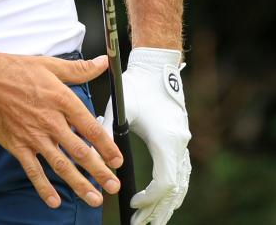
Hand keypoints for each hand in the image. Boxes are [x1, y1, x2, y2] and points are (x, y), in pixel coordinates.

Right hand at [0, 51, 123, 208]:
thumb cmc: (13, 70)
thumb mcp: (50, 65)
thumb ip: (79, 69)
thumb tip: (102, 63)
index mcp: (62, 100)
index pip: (91, 128)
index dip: (107, 146)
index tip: (117, 159)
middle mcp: (50, 121)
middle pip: (80, 151)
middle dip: (99, 171)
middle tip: (113, 185)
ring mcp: (33, 136)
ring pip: (61, 165)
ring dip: (79, 184)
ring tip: (93, 198)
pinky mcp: (17, 145)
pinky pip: (33, 171)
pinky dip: (44, 187)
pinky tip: (54, 200)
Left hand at [103, 47, 191, 224]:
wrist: (157, 66)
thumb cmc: (137, 86)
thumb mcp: (120, 109)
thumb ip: (106, 132)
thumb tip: (92, 153)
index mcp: (165, 140)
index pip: (163, 182)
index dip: (148, 198)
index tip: (131, 203)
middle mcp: (179, 144)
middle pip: (176, 189)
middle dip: (158, 209)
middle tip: (141, 223)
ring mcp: (183, 142)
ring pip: (182, 183)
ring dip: (167, 202)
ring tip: (152, 219)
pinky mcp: (180, 139)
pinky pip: (181, 172)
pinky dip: (173, 189)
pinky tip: (163, 199)